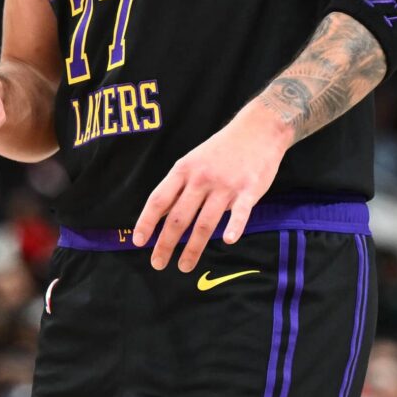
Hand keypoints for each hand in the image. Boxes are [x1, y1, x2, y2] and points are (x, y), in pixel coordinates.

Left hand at [131, 106, 289, 271]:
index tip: (139, 241)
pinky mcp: (249, 190)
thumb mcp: (192, 161)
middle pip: (179, 216)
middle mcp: (201, 179)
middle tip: (157, 264)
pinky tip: (228, 241)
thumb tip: (160, 214)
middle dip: (166, 243)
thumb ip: (179, 187)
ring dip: (193, 248)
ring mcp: (225, 185)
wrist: (257, 129)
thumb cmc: (221, 149)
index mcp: (183, 170)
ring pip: (205, 222)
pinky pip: (240, 211)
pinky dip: (234, 226)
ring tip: (184, 266)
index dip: (147, 221)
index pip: (159, 199)